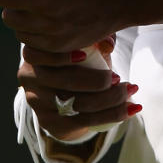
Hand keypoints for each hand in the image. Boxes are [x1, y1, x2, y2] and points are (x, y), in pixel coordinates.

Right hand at [18, 38, 140, 139]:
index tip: (84, 55)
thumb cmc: (79, 61)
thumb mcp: (86, 46)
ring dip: (111, 99)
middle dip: (97, 81)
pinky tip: (132, 107)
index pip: (39, 55)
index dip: (61, 56)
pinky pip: (84, 122)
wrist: (70, 96)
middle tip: (119, 78)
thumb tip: (108, 44)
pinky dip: (113, 115)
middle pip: (65, 82)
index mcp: (33, 56)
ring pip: (78, 104)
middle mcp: (29, 80)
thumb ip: (96, 38)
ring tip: (131, 90)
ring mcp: (38, 104)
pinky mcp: (51, 124)